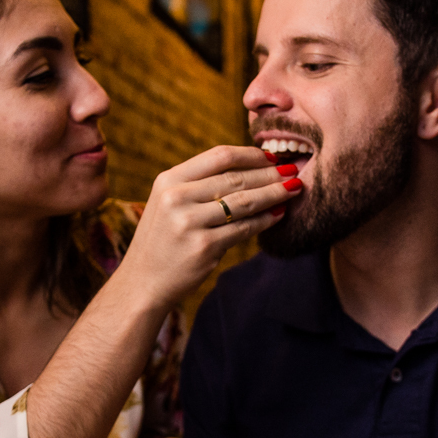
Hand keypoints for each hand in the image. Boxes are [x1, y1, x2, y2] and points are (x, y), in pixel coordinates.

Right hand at [116, 146, 301, 310]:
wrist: (143, 282)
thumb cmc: (163, 240)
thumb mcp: (168, 203)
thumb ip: (199, 184)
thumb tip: (250, 168)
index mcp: (169, 180)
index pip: (219, 156)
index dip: (251, 155)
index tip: (271, 157)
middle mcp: (177, 198)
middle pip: (236, 177)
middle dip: (269, 174)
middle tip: (292, 171)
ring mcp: (190, 223)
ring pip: (245, 202)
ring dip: (274, 194)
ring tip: (293, 189)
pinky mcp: (204, 247)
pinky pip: (244, 229)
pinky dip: (265, 220)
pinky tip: (278, 214)